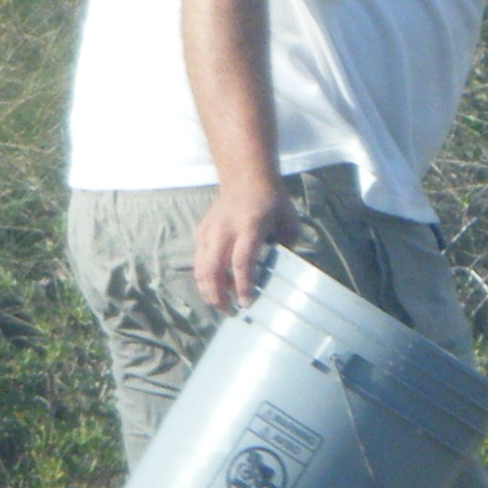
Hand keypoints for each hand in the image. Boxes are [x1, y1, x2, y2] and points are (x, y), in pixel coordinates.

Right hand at [194, 178, 302, 313]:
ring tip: (220, 304)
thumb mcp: (288, 220)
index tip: (247, 302)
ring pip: (200, 267)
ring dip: (208, 290)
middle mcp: (225, 230)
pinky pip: (198, 259)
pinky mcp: (201, 231)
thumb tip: (286, 270)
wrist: (246, 176)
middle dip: (218, 295)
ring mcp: (210, 230)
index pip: (241, 262)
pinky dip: (204, 276)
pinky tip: (216, 286)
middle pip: (213, 269)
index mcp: (249, 227)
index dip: (243, 285)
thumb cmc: (272, 200)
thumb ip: (288, 245)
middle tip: (230, 312)